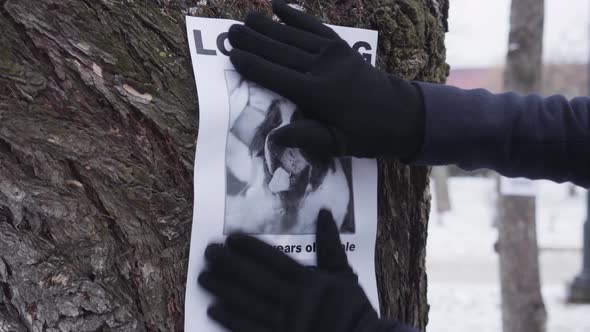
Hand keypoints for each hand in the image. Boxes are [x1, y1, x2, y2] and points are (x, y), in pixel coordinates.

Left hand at [199, 210, 402, 331]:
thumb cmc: (352, 308)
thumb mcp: (344, 274)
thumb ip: (331, 245)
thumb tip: (325, 213)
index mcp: (308, 281)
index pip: (273, 260)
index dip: (250, 248)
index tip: (231, 238)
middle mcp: (292, 300)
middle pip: (254, 278)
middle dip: (228, 264)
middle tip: (209, 252)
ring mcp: (284, 323)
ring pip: (246, 302)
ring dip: (223, 289)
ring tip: (203, 277)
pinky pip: (249, 329)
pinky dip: (230, 319)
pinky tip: (214, 309)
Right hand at [227, 0, 424, 159]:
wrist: (401, 114)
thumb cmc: (365, 134)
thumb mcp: (337, 145)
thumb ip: (306, 138)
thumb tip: (275, 137)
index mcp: (317, 94)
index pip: (276, 76)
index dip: (253, 65)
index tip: (232, 55)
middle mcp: (321, 68)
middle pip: (280, 51)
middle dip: (254, 41)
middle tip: (230, 32)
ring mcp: (332, 53)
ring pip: (293, 36)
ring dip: (268, 26)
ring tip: (247, 18)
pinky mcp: (341, 46)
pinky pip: (314, 27)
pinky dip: (296, 15)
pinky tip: (278, 6)